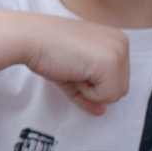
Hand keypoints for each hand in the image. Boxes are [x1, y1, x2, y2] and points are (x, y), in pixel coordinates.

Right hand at [15, 13, 129, 114]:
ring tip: (73, 69)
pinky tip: (73, 71)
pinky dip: (87, 93)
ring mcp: (118, 52)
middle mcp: (122, 43)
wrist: (29, 38)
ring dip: (91, 90)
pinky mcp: (110, 63)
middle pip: (121, 88)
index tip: (72, 65)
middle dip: (94, 88)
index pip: (118, 79)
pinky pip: (107, 97)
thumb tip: (102, 112)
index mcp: (115, 40)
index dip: (92, 82)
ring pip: (116, 94)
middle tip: (71, 68)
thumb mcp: (72, 72)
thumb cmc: (46, 51)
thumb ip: (88, 90)